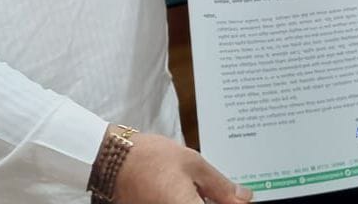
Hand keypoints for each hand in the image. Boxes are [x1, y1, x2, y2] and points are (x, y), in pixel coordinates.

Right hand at [111, 131, 251, 202]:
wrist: (113, 160)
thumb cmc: (151, 158)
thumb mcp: (193, 164)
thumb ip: (221, 186)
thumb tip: (244, 198)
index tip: (239, 199)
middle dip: (218, 202)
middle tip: (225, 193)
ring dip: (204, 201)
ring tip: (202, 189)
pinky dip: (189, 202)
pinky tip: (190, 192)